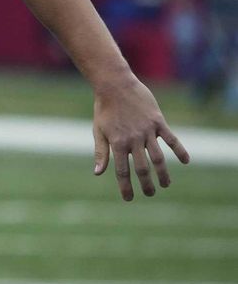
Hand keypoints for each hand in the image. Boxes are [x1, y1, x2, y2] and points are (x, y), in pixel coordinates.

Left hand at [92, 75, 189, 200]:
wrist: (115, 85)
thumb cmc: (104, 109)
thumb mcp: (98, 131)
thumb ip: (101, 152)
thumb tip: (98, 174)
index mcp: (117, 143)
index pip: (122, 171)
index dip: (125, 187)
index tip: (129, 198)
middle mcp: (133, 139)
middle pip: (142, 168)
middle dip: (146, 184)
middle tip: (150, 194)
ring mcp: (147, 131)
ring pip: (158, 157)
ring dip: (163, 173)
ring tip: (165, 185)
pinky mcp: (158, 122)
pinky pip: (171, 139)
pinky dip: (180, 150)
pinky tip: (186, 160)